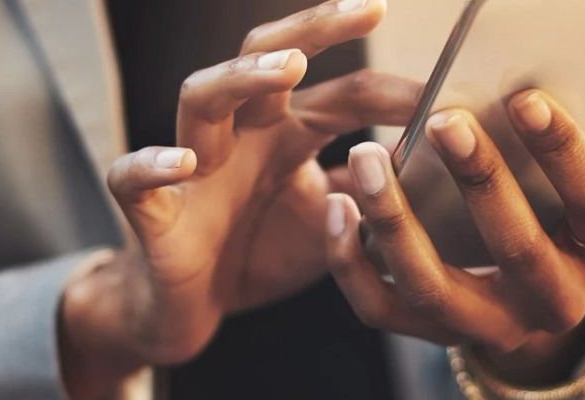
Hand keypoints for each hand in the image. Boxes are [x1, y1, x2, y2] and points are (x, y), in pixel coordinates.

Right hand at [59, 0, 420, 393]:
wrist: (192, 309)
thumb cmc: (259, 250)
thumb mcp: (335, 221)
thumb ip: (375, 189)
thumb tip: (438, 161)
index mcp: (286, 131)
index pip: (344, 93)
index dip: (395, 90)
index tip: (449, 92)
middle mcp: (240, 133)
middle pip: (266, 57)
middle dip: (314, 28)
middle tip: (366, 8)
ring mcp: (192, 166)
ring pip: (201, 96)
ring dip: (244, 77)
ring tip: (291, 69)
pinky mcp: (151, 211)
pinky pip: (134, 177)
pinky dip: (153, 163)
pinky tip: (184, 161)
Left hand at [325, 92, 584, 384]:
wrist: (539, 292)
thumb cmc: (572, 213)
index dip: (566, 154)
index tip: (527, 100)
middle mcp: (551, 303)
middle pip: (516, 249)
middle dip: (481, 182)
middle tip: (446, 120)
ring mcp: (488, 324)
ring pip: (434, 287)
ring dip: (395, 220)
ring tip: (367, 157)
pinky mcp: (432, 332)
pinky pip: (381, 308)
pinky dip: (351, 261)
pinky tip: (337, 205)